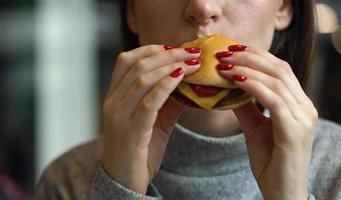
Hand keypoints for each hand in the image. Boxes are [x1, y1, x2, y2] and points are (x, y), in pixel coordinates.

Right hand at [102, 45, 200, 193]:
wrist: (124, 182)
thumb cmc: (139, 151)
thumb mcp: (153, 121)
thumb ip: (165, 100)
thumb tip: (187, 81)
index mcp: (114, 97)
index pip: (126, 60)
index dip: (151, 49)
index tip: (175, 47)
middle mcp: (112, 103)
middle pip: (137, 65)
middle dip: (167, 54)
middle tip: (191, 51)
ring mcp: (118, 116)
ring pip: (143, 79)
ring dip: (171, 66)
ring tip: (192, 63)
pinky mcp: (131, 131)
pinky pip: (149, 101)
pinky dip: (166, 86)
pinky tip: (181, 77)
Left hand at [217, 46, 317, 199]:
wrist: (282, 194)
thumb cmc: (270, 162)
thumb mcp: (254, 128)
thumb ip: (245, 107)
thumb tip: (228, 86)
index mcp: (298, 104)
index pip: (279, 69)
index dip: (256, 55)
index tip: (231, 49)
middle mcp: (305, 107)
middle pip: (279, 69)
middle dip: (250, 56)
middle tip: (224, 52)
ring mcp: (303, 118)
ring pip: (276, 81)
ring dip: (247, 68)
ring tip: (224, 64)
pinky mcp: (295, 131)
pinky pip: (273, 100)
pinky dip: (253, 86)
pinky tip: (235, 80)